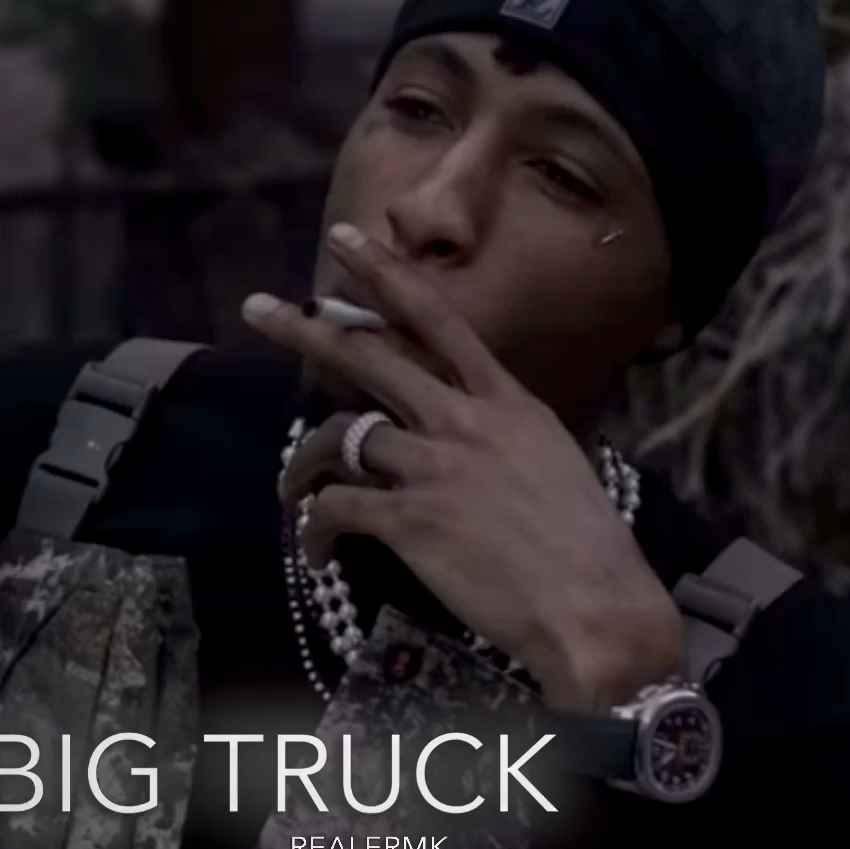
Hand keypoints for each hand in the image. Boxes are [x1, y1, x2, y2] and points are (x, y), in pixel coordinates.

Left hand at [242, 222, 685, 711]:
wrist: (592, 607)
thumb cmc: (587, 547)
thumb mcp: (557, 464)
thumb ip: (509, 437)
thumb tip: (481, 436)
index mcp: (507, 402)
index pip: (438, 319)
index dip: (386, 275)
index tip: (347, 241)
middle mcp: (464, 421)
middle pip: (370, 356)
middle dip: (305, 327)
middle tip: (257, 309)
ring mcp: (433, 468)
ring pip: (339, 436)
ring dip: (302, 460)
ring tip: (289, 486)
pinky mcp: (408, 520)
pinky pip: (337, 509)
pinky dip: (316, 529)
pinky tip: (318, 553)